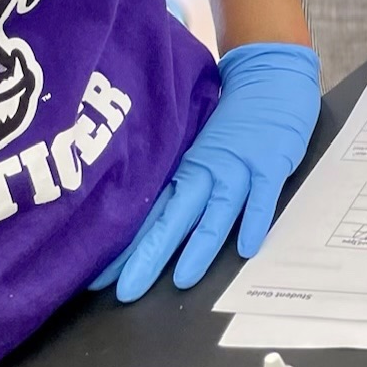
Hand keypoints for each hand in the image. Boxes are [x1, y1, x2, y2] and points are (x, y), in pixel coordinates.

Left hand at [92, 41, 320, 299]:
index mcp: (184, 168)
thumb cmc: (233, 115)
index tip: (95, 277)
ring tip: (183, 279)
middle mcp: (206, 170)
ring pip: (216, 212)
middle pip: (173, 218)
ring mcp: (239, 167)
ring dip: (199, 245)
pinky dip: (254, 221)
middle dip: (149, 256)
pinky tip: (245, 249)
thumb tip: (146, 218)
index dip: (124, 246)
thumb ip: (180, 178)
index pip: (148, 213)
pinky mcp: (270, 164)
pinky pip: (262, 197)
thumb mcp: (199, 145)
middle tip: (126, 292)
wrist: (270, 73)